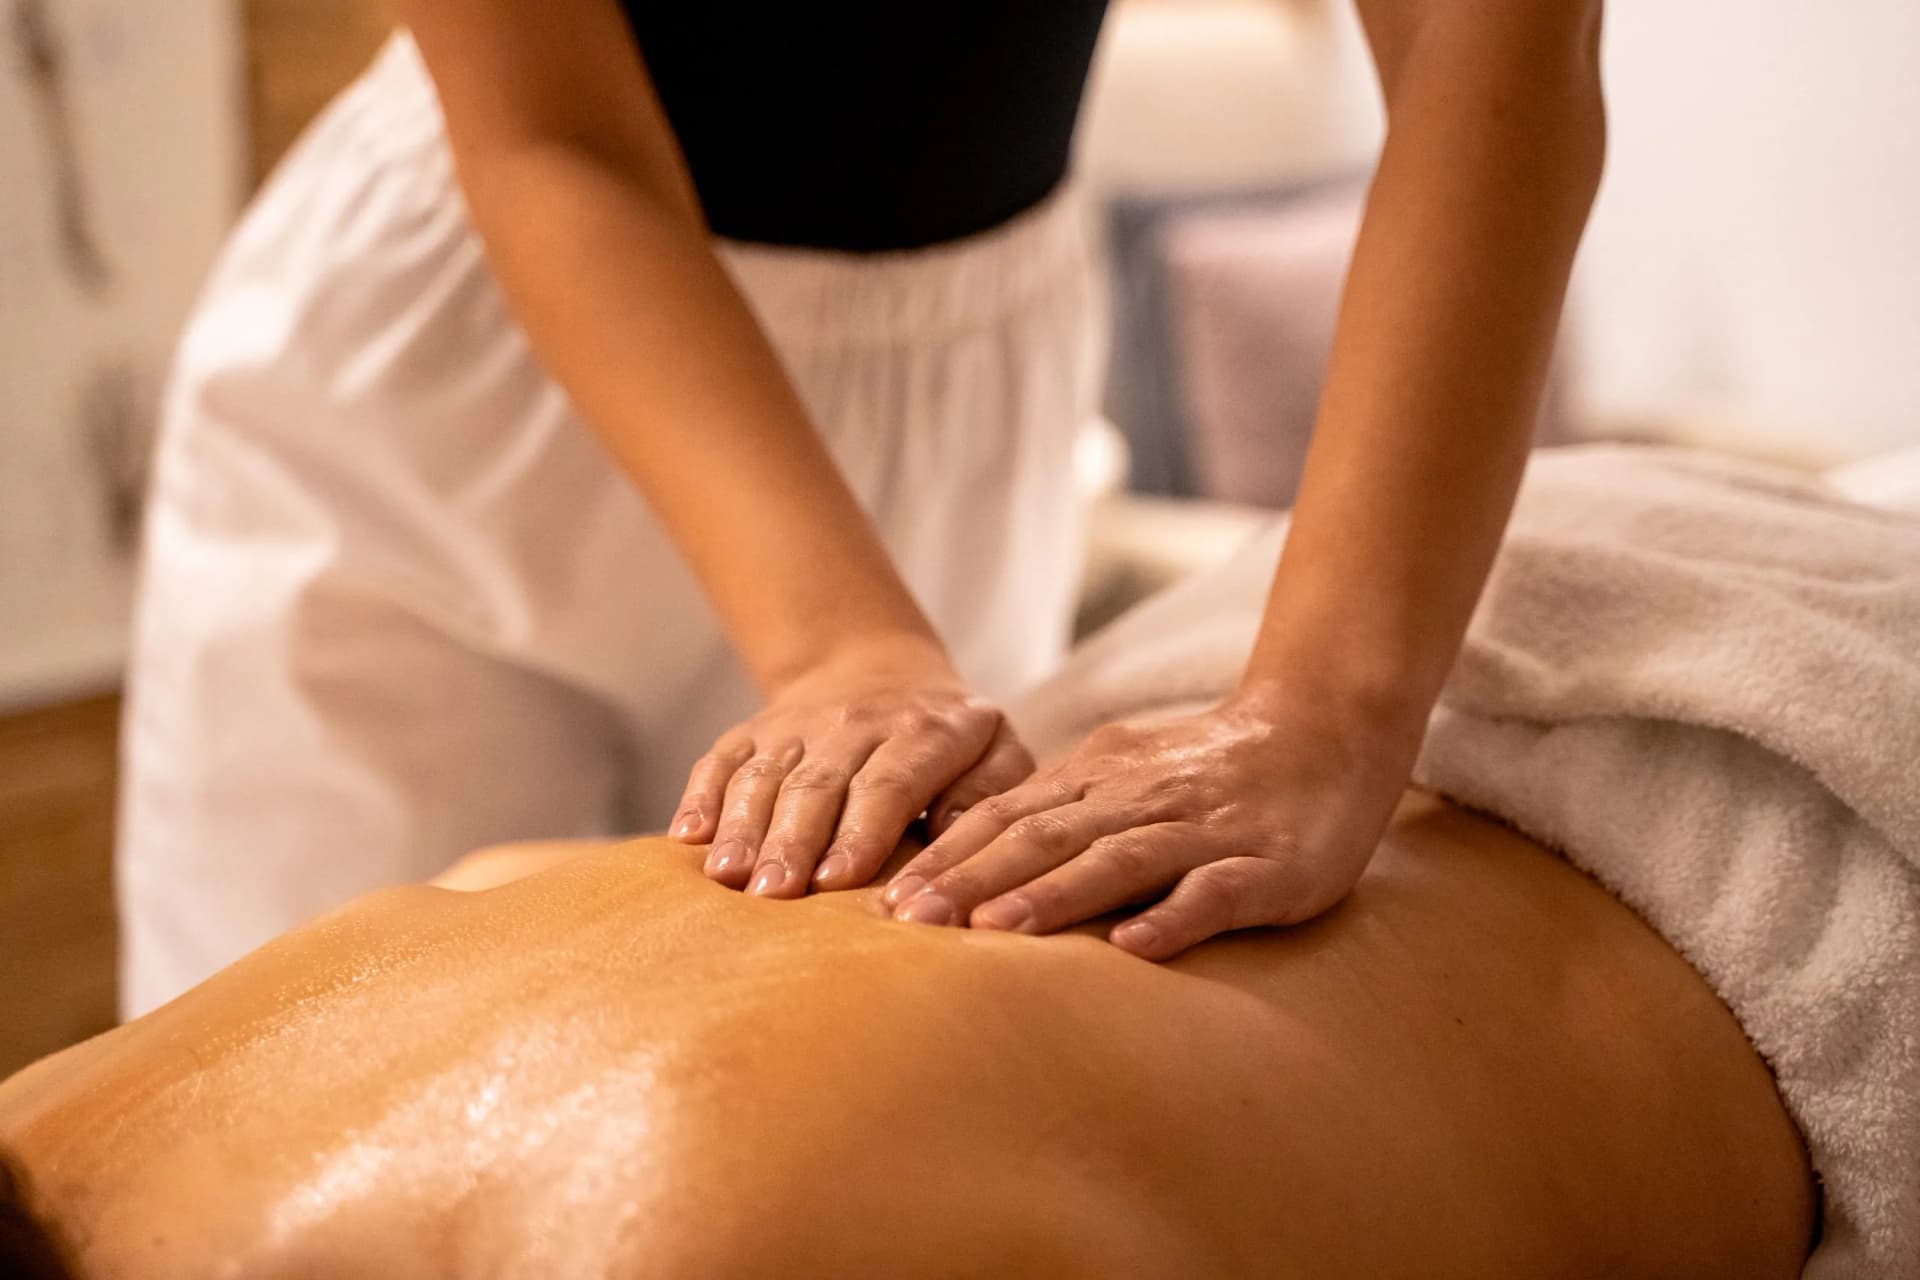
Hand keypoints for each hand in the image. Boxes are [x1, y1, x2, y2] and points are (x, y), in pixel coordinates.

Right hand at [670, 635, 1034, 897]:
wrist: (880, 671)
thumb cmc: (952, 741)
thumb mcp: (996, 754)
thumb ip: (986, 795)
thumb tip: (953, 840)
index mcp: (922, 732)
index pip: (887, 784)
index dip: (860, 832)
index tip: (837, 881)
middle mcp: (854, 723)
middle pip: (818, 785)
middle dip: (794, 841)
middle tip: (773, 894)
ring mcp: (796, 726)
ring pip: (765, 775)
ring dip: (743, 826)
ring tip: (727, 876)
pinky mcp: (754, 731)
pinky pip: (721, 760)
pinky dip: (701, 797)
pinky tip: (686, 837)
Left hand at [881, 688, 1422, 959]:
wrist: (1326, 729)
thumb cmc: (1212, 766)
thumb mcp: (1125, 772)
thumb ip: (1062, 807)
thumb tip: (977, 849)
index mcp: (1102, 779)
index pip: (1011, 816)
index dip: (951, 856)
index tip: (890, 898)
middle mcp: (1142, 800)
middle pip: (1047, 837)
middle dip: (975, 878)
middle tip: (911, 920)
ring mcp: (1205, 833)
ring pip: (1118, 861)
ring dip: (1053, 896)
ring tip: (992, 931)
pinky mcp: (1266, 869)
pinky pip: (1213, 894)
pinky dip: (1171, 919)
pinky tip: (1132, 949)